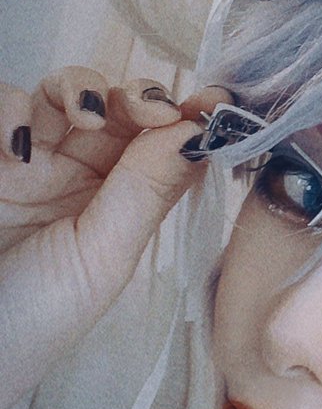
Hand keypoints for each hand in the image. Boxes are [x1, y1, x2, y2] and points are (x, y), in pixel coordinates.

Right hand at [0, 67, 231, 408]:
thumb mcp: (103, 257)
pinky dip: (12, 109)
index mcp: (119, 202)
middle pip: (118, 107)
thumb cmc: (36, 318)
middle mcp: (75, 174)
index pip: (162, 145)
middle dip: (138, 96)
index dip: (189, 118)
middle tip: (148, 111)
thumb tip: (197, 134)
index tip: (215, 104)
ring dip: (80, 89)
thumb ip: (146, 192)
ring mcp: (27, 158)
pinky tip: (17, 145)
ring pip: (62, 92)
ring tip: (85, 118)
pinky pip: (3, 100)